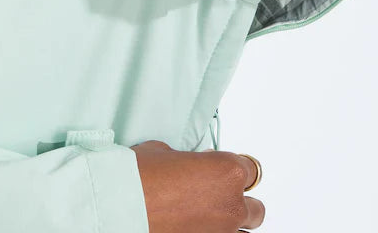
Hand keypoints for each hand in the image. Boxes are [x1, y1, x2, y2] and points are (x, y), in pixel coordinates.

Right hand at [131, 139, 265, 231]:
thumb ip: (186, 160)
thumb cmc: (140, 176)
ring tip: (209, 219)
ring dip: (231, 225)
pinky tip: (198, 229)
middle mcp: (232, 204)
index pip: (250, 170)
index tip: (220, 171)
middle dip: (239, 202)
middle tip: (217, 198)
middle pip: (255, 209)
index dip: (232, 169)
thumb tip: (185, 165)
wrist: (122, 206)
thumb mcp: (165, 152)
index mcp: (227, 171)